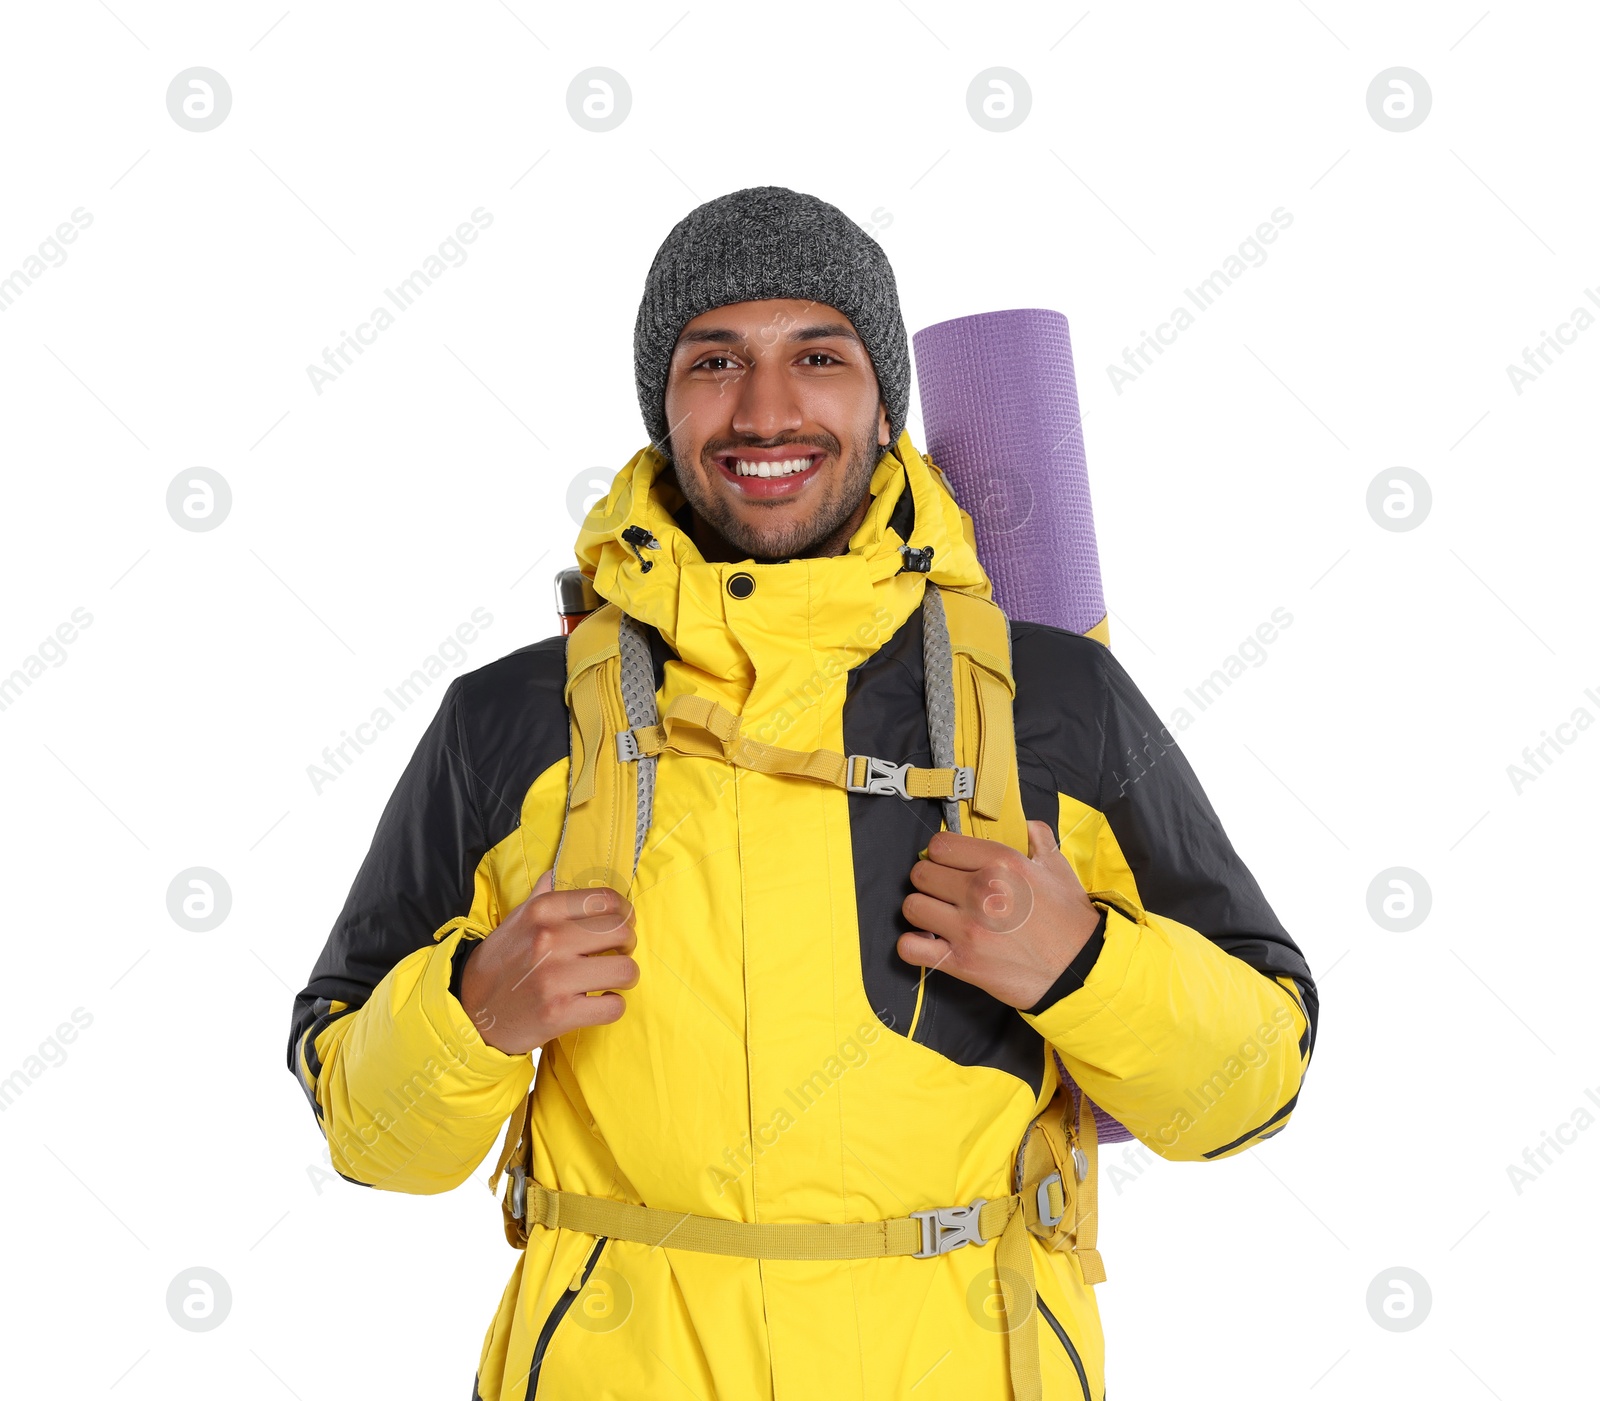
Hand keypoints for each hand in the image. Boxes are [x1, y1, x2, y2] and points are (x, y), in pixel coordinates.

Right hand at [457, 870, 638, 1054]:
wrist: (470, 1010)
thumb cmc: (501, 963)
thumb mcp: (516, 921)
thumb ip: (541, 896)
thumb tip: (556, 871)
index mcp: (542, 911)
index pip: (607, 900)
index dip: (625, 913)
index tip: (623, 924)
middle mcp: (549, 939)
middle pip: (622, 932)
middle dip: (628, 944)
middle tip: (618, 953)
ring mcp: (555, 977)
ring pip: (626, 970)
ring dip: (625, 977)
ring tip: (610, 979)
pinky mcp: (560, 1013)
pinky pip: (613, 1006)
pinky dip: (612, 1006)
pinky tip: (598, 1002)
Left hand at [898, 820, 1100, 1009]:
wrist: (1081, 971)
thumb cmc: (1070, 920)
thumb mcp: (1058, 868)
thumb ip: (1037, 839)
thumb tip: (1024, 824)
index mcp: (1002, 863)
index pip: (941, 846)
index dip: (941, 855)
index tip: (949, 865)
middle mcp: (981, 891)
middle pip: (921, 874)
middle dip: (930, 881)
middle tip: (944, 892)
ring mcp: (969, 929)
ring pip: (912, 907)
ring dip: (922, 911)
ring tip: (938, 917)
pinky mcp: (962, 962)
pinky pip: (910, 948)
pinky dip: (913, 946)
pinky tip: (930, 943)